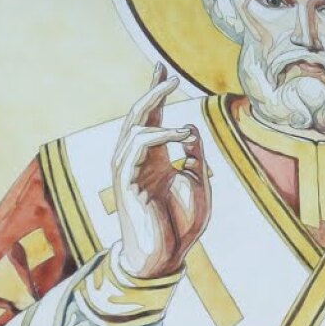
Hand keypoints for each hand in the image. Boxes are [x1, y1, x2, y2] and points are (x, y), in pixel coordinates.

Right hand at [111, 64, 210, 279]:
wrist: (165, 255)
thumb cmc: (181, 225)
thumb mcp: (198, 182)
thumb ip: (195, 155)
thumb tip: (190, 128)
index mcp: (155, 158)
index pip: (152, 118)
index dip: (156, 92)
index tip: (163, 70)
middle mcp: (139, 159)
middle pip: (139, 115)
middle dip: (153, 92)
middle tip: (169, 75)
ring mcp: (129, 168)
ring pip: (134, 126)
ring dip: (157, 111)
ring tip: (180, 111)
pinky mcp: (126, 179)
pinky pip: (136, 146)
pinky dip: (158, 135)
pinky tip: (179, 135)